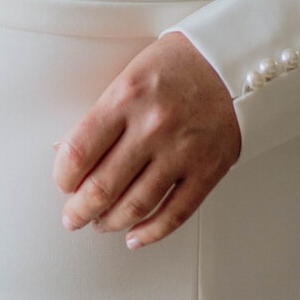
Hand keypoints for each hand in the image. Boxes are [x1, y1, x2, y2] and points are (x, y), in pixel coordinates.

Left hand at [52, 31, 241, 248]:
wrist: (235, 63)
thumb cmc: (180, 63)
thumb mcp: (131, 73)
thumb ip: (102, 113)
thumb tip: (68, 151)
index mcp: (127, 96)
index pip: (79, 151)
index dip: (63, 176)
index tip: (63, 182)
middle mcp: (153, 126)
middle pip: (102, 186)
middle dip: (79, 210)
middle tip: (72, 217)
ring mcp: (182, 151)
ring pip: (136, 206)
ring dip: (111, 222)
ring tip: (100, 223)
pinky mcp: (208, 170)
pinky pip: (175, 213)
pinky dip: (151, 232)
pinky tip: (136, 236)